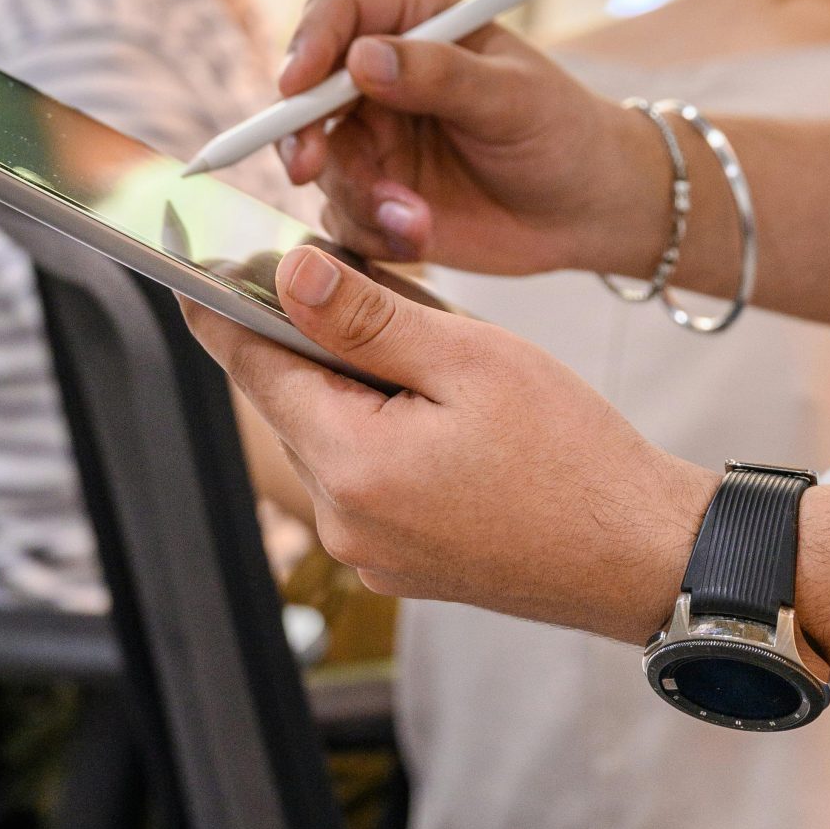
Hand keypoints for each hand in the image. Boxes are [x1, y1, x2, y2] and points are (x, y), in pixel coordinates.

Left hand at [181, 245, 713, 639]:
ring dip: (354, 385)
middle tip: (347, 278)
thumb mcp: (470, 360)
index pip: (254, 368)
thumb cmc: (572, 455)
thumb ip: (368, 317)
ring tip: (424, 349)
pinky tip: (439, 408)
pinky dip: (382, 429)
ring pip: (330, 436)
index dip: (223, 309)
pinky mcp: (400, 561)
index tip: (190, 267)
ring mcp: (370, 550)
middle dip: (311, 338)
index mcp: (350, 465)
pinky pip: (364, 476)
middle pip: (292, 401)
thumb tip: (289, 274)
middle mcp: (342, 520)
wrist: (639, 555)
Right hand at [273, 0, 667, 275]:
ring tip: (416, 221)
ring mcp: (375, 142)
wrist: (587, 210)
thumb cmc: (561, 131)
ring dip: (357, 195)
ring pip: (322, 164)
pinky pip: (344, 217)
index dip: (308, 43)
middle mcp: (382, 79)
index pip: (339, 15)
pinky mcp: (377, 200)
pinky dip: (372, 232)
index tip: (297, 84)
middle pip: (307, 93)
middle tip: (307, 166)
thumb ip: (442, 75)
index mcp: (415, 26)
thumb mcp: (513, 96)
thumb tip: (363, 58)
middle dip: (299, 131)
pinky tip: (419, 239)